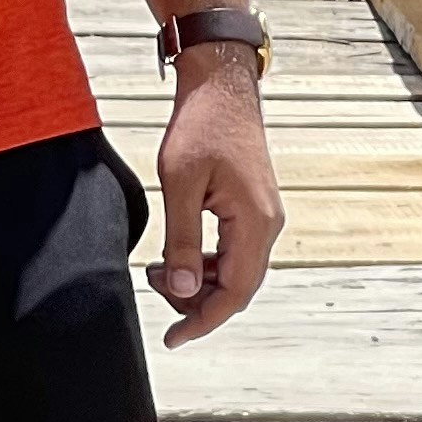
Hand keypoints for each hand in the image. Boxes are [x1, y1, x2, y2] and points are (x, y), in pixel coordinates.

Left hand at [146, 52, 280, 345]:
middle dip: (196, 300)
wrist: (221, 82)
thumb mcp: (180, 183)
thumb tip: (180, 289)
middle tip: (153, 285)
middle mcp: (269, 224)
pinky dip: (207, 261)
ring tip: (158, 269)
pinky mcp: (254, 206)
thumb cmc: (200, 125)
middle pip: (238, 287)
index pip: (234, 293)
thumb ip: (181, 240)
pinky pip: (235, 251)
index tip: (173, 339)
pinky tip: (178, 253)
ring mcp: (264, 215)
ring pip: (236, 270)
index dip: (202, 320)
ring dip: (200, 280)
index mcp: (255, 223)